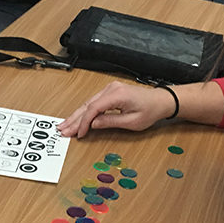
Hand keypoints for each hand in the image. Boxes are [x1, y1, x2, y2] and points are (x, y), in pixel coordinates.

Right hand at [57, 81, 176, 137]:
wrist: (160, 100)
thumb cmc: (150, 110)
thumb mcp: (132, 121)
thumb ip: (110, 122)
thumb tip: (93, 124)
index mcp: (117, 95)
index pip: (94, 109)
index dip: (84, 122)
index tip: (79, 133)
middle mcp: (111, 89)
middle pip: (87, 105)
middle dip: (74, 119)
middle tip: (63, 130)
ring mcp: (109, 89)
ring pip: (88, 103)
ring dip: (77, 115)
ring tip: (65, 125)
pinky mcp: (110, 92)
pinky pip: (93, 102)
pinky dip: (85, 111)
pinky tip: (76, 118)